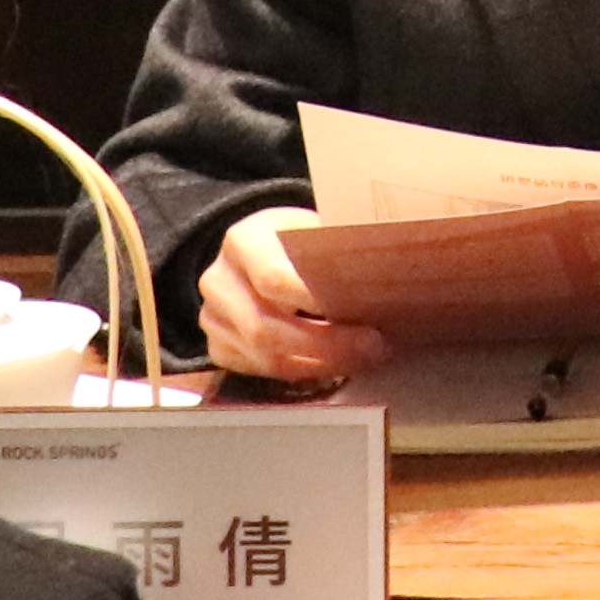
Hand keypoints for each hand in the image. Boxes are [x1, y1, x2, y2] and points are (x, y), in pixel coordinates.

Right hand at [199, 209, 395, 386]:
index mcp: (244, 241)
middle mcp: (219, 281)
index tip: (361, 314)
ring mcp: (213, 317)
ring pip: (263, 356)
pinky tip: (334, 365)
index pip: (274, 279)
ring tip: (361, 358)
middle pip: (267, 327)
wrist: (256, 251)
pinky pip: (259, 370)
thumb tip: (386, 274)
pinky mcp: (218, 346)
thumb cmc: (297, 240)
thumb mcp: (315, 227)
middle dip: (326, 345)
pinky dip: (300, 372)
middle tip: (373, 347)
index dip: (314, 301)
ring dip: (318, 364)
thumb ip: (337, 249)